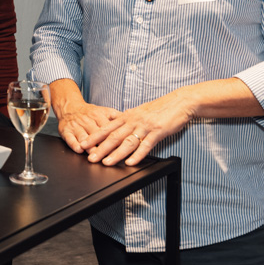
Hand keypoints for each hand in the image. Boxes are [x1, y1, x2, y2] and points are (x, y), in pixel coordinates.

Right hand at [53, 95, 119, 153]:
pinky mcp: (66, 131)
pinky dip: (74, 144)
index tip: (122, 146)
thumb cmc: (90, 112)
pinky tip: (79, 150)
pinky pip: (70, 138)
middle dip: (103, 145)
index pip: (109, 128)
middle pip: (97, 134)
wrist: (70, 106)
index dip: (115, 137)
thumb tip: (133, 121)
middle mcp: (88, 121)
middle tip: (110, 156)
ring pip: (84, 137)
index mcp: (99, 115)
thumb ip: (118, 117)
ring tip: (94, 155)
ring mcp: (77, 126)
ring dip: (89, 146)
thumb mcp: (105, 111)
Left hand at [81, 89, 195, 166]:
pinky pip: (146, 145)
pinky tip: (130, 162)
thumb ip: (127, 119)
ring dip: (116, 153)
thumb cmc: (160, 108)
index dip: (94, 137)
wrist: (180, 102)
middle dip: (100, 148)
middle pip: (114, 136)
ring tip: (107, 162)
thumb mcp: (139, 112)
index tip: (83, 144)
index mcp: (128, 116)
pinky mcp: (158, 131)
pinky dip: (137, 155)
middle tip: (90, 158)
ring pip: (127, 141)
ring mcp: (145, 126)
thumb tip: (114, 123)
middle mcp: (134, 120)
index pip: (107, 128)